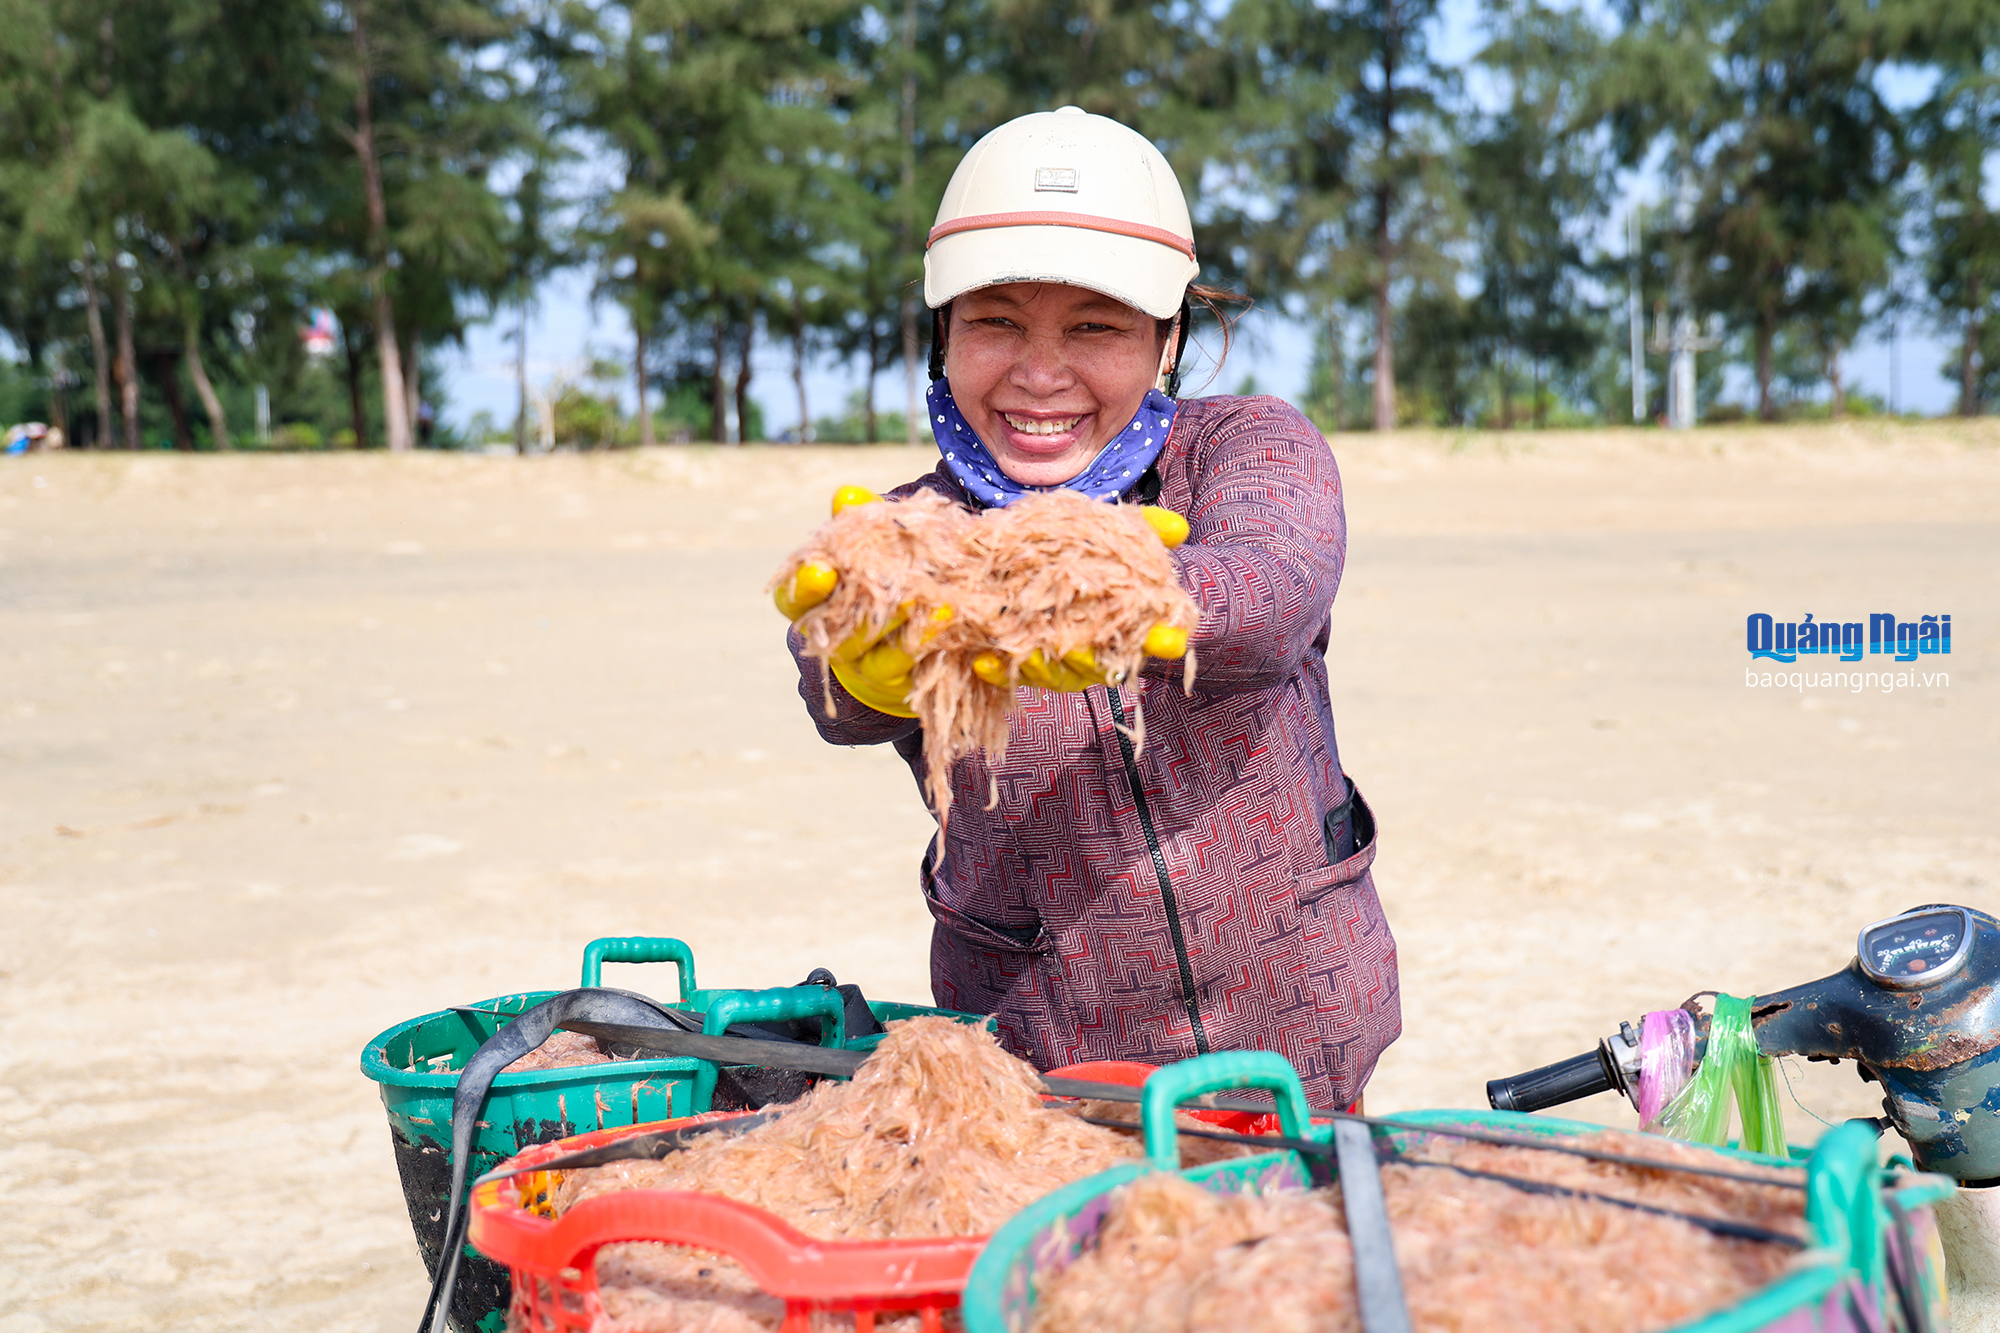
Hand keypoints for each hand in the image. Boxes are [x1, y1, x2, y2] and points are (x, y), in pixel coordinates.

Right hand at [775, 486, 947, 718]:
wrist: (908, 623)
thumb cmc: (877, 571)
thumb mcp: (867, 543)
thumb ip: (855, 522)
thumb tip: (846, 496)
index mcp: (812, 607)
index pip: (795, 600)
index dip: (805, 588)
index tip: (820, 570)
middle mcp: (834, 642)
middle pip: (838, 634)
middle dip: (861, 612)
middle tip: (885, 588)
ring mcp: (866, 668)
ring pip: (878, 658)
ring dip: (905, 633)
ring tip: (935, 604)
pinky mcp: (903, 683)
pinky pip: (916, 673)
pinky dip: (933, 647)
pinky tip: (953, 622)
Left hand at [970, 505, 1191, 691]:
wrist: (1013, 566)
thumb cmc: (1074, 553)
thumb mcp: (1105, 533)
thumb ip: (1141, 530)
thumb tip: (1177, 526)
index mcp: (1124, 623)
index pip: (1156, 638)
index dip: (1166, 640)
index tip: (1169, 638)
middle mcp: (1095, 651)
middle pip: (1100, 665)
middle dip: (1091, 658)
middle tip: (1082, 646)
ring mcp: (1057, 664)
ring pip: (1055, 676)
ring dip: (1040, 665)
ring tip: (1024, 649)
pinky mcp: (1018, 668)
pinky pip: (1009, 676)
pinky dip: (998, 671)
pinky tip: (984, 661)